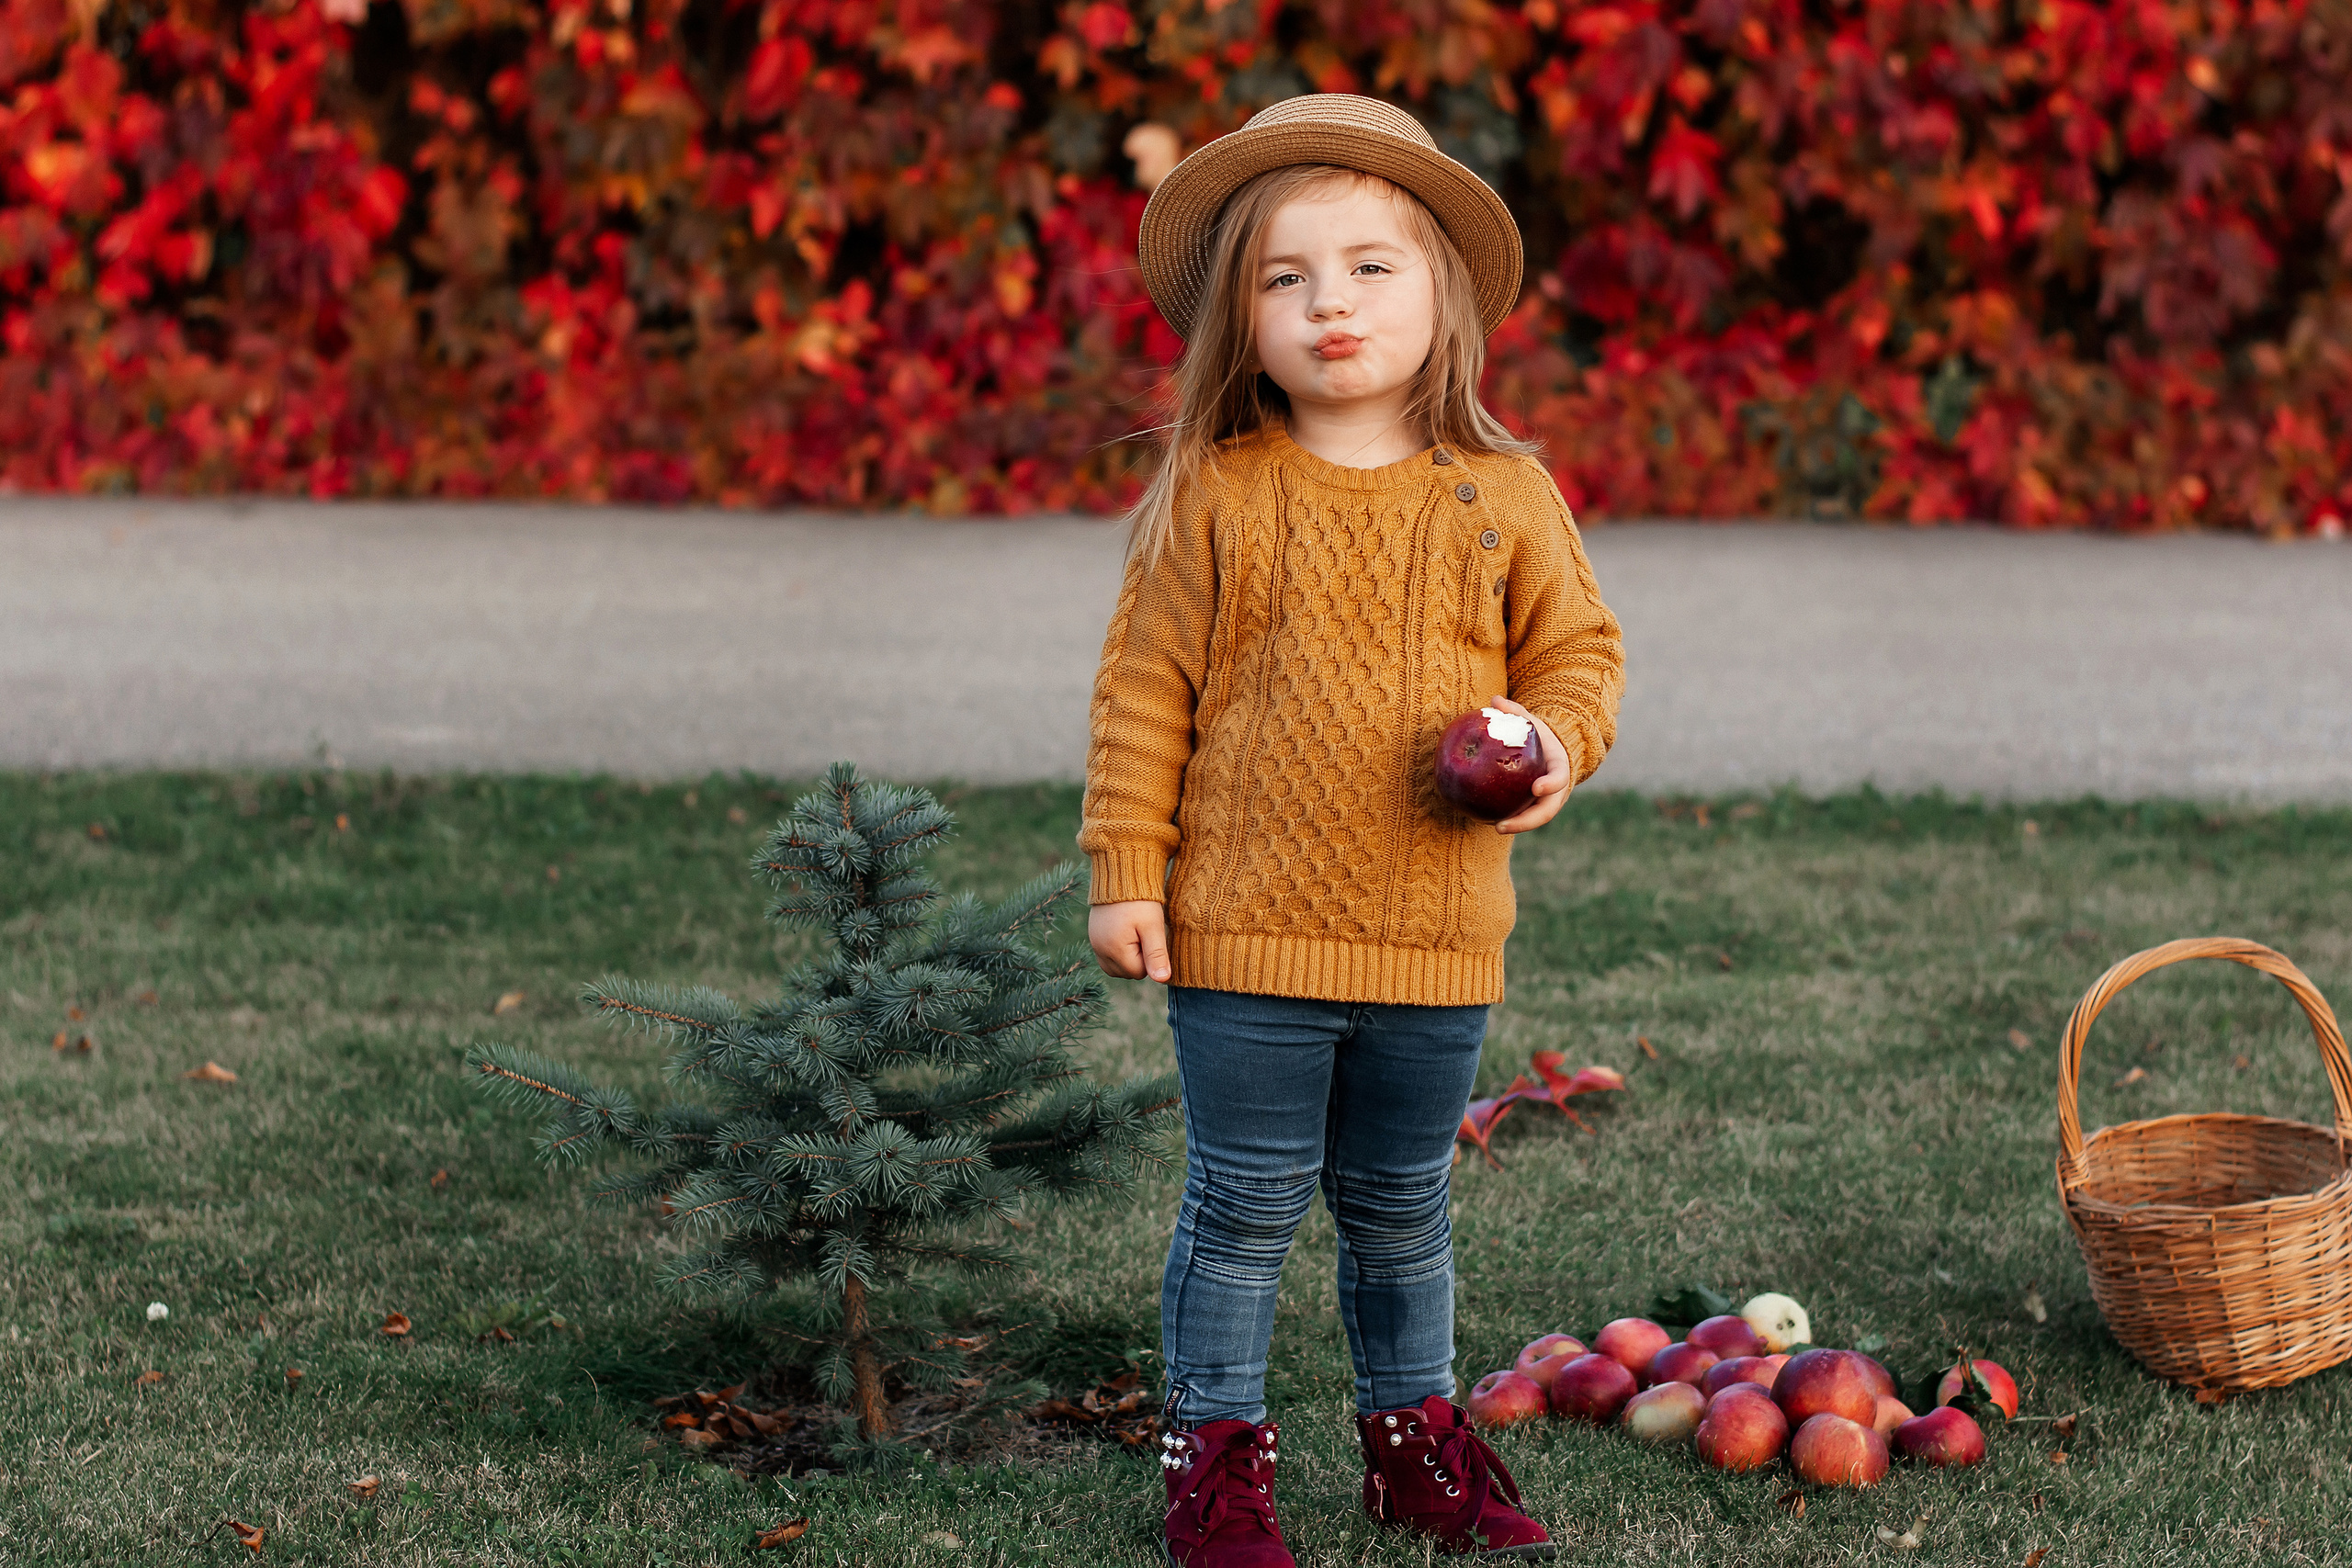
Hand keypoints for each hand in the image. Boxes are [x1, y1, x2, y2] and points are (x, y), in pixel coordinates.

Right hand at [1089, 900, 1170, 981]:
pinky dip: (1118, 953)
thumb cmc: (1140, 902)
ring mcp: (1095, 944)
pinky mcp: (1094, 938)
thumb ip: (1157, 955)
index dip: (1150, 958)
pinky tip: (1127, 935)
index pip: (1139, 973)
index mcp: (1114, 950)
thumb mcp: (1153, 927)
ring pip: (1116, 968)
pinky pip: (1107, 958)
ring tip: (1135, 934)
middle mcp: (1100, 950)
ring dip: (1128, 958)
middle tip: (1143, 934)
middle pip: (1126, 973)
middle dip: (1138, 959)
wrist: (1120, 876)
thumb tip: (1162, 979)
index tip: (1150, 937)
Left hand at [1487, 696, 1573, 835]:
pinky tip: (1486, 821)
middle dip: (1528, 820)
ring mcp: (1546, 801)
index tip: (1536, 788)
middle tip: (1503, 824)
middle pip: (1547, 810)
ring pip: (1535, 819)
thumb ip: (1516, 713)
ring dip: (1517, 826)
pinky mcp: (1534, 807)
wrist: (1549, 752)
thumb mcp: (1531, 722)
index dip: (1551, 784)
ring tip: (1494, 827)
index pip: (1560, 778)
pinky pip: (1523, 816)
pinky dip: (1509, 821)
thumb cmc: (1538, 736)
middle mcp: (1557, 790)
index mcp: (1560, 767)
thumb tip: (1495, 700)